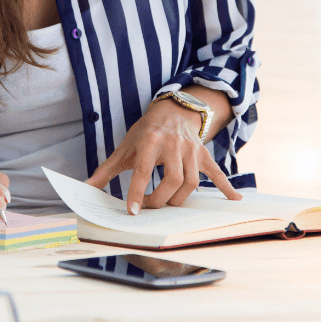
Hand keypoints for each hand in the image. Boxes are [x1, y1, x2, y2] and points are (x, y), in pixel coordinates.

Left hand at [85, 100, 240, 213]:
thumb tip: (86, 187)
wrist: (172, 109)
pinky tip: (235, 200)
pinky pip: (217, 172)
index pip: (143, 172)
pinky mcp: (203, 154)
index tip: (133, 212)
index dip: (138, 194)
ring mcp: (191, 150)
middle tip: (150, 209)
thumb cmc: (145, 132)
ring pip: (191, 182)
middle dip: (160, 200)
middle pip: (173, 181)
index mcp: (150, 142)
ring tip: (168, 206)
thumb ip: (106, 170)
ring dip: (179, 199)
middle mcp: (173, 145)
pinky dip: (226, 187)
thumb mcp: (124, 148)